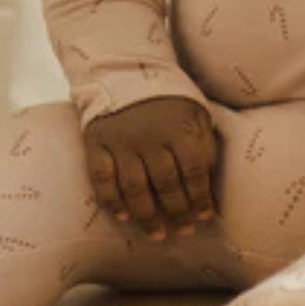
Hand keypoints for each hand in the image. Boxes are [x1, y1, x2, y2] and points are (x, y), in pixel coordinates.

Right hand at [84, 96, 219, 241]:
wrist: (124, 71)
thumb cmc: (168, 99)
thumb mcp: (195, 112)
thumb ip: (204, 144)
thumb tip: (207, 181)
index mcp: (178, 128)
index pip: (193, 172)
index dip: (200, 199)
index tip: (204, 218)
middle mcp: (150, 137)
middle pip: (165, 184)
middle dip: (178, 213)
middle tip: (184, 232)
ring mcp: (121, 141)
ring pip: (135, 188)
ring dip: (148, 216)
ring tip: (158, 234)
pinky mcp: (97, 143)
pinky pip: (102, 179)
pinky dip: (112, 201)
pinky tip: (124, 218)